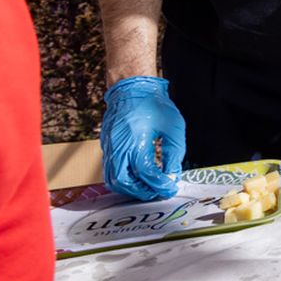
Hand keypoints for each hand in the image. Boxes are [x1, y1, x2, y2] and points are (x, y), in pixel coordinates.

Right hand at [100, 76, 185, 199]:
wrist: (131, 89)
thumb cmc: (153, 105)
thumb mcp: (173, 126)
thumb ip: (174, 152)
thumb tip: (172, 174)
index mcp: (136, 141)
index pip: (146, 173)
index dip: (160, 184)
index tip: (171, 188)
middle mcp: (118, 148)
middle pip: (125, 182)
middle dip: (143, 191)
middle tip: (159, 191)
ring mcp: (108, 149)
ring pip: (113, 181)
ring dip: (131, 189)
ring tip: (149, 187)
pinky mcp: (106, 148)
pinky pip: (109, 172)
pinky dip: (122, 181)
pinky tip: (137, 179)